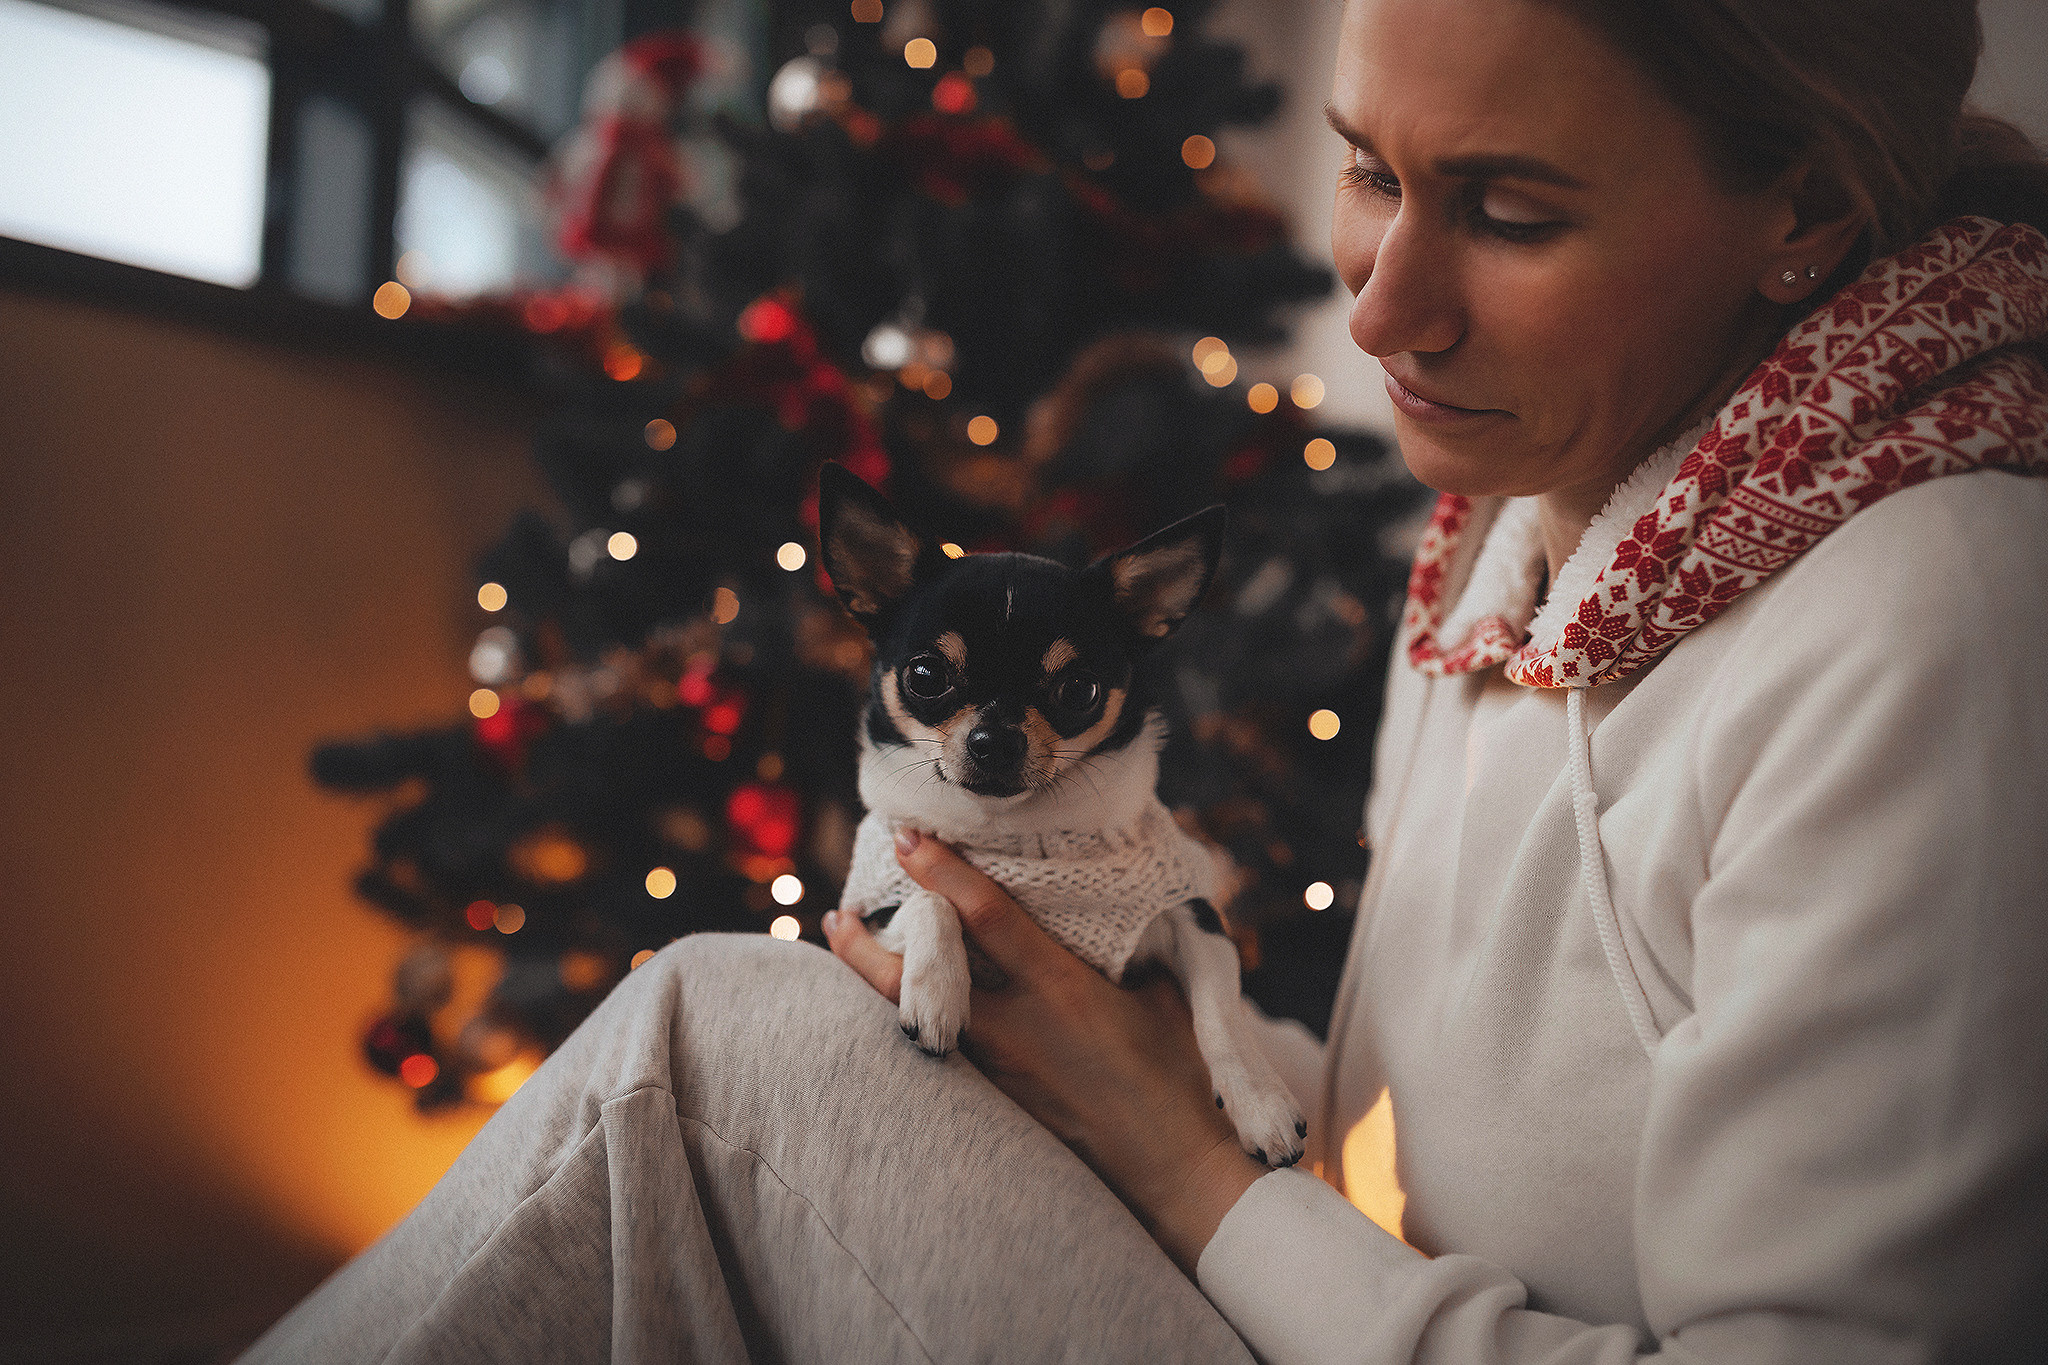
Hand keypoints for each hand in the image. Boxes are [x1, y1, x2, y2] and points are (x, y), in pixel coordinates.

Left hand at [824, 828, 1265, 1274]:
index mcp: (1059, 989)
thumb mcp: (1161, 998)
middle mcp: (1013, 1028)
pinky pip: (936, 1051)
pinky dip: (910, 1019)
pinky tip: (898, 1004)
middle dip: (865, 946)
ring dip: (874, 982)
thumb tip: (1122, 914)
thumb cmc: (1172, 1079)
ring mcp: (995, 1070)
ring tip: (845, 948)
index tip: (907, 838)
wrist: (1167, 1170)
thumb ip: (1130, 951)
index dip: (943, 873)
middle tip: (838, 912)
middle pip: (915, 981)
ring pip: (913, 1019)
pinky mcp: (992, 1103)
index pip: (986, 918)